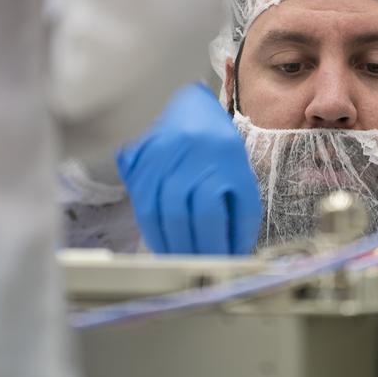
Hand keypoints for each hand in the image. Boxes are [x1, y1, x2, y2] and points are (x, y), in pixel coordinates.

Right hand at [117, 83, 261, 254]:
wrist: (183, 105)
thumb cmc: (216, 148)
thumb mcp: (238, 173)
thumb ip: (239, 213)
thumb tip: (233, 256)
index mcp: (225, 154)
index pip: (224, 210)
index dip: (224, 244)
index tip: (227, 264)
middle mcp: (192, 152)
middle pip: (191, 214)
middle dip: (198, 250)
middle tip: (203, 271)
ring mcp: (161, 156)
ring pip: (162, 214)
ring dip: (173, 247)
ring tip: (183, 263)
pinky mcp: (138, 162)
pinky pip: (142, 207)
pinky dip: (153, 233)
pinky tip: (163, 245)